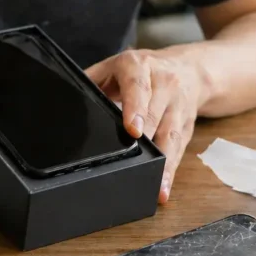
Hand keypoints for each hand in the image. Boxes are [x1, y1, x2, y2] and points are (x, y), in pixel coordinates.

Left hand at [86, 49, 207, 203]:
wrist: (189, 69)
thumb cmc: (143, 70)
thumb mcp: (114, 66)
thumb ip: (91, 82)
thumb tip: (65, 101)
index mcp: (139, 67)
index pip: (138, 88)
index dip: (136, 109)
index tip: (133, 130)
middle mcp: (164, 85)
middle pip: (155, 116)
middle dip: (146, 142)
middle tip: (134, 165)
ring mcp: (178, 107)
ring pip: (170, 136)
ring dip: (162, 163)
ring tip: (154, 186)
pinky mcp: (186, 127)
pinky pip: (178, 150)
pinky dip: (170, 171)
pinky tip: (162, 188)